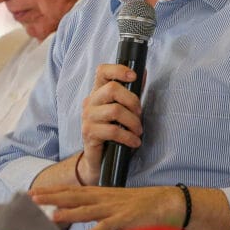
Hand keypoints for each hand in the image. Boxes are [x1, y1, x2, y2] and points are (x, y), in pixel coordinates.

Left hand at [30, 185, 182, 229]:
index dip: (55, 191)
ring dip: (69, 212)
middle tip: (32, 195)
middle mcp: (106, 198)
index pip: (74, 191)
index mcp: (103, 195)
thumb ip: (102, 215)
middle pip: (75, 196)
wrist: (169, 203)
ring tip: (51, 215)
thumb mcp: (118, 208)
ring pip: (88, 209)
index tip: (36, 191)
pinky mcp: (127, 218)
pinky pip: (109, 226)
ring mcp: (115, 208)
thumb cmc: (144, 208)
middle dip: (53, 196)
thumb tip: (88, 226)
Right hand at [77, 63, 143, 184]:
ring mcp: (87, 117)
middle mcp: (90, 102)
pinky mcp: (89, 133)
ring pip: (115, 110)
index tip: (134, 77)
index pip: (102, 71)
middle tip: (140, 114)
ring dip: (133, 122)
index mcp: (98, 92)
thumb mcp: (124, 110)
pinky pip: (113, 131)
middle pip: (112, 89)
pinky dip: (129, 137)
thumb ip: (131, 92)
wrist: (99, 160)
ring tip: (138, 131)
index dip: (118, 69)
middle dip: (133, 101)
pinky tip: (134, 142)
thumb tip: (142, 72)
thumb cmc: (114, 132)